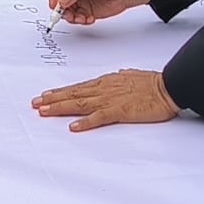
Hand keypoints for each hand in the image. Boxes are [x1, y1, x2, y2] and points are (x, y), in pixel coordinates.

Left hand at [31, 69, 177, 131]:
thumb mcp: (130, 76)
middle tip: (35, 104)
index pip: (78, 88)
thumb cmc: (152, 82)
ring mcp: (111, 100)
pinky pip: (98, 117)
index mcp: (106, 81)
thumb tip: (113, 78)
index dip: (60, 92)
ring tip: (44, 111)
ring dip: (60, 108)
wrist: (167, 86)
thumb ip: (118, 79)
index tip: (45, 95)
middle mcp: (104, 89)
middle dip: (52, 99)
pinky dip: (84, 122)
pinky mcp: (120, 111)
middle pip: (73, 95)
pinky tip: (73, 126)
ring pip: (80, 104)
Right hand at [45, 0, 148, 25]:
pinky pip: (77, 18)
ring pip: (66, 12)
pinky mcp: (86, 10)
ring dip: (72, 17)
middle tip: (68, 15)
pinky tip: (89, 18)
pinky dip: (80, 20)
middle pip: (58, 0)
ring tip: (81, 18)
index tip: (55, 5)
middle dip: (62, 9)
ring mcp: (79, 0)